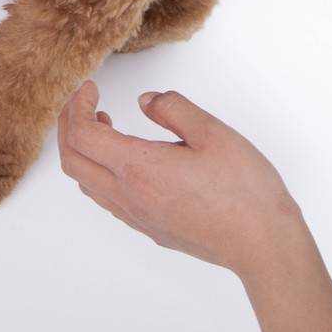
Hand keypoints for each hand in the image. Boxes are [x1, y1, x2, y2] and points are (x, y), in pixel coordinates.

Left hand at [57, 81, 304, 275]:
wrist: (262, 244)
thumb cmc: (243, 189)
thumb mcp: (211, 132)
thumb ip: (172, 109)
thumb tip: (145, 101)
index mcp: (138, 168)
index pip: (83, 135)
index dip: (78, 106)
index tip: (90, 88)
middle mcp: (129, 196)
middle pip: (72, 161)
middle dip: (69, 127)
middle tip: (85, 102)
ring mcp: (137, 217)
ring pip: (87, 183)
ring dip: (83, 151)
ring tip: (106, 125)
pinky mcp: (150, 229)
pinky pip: (108, 199)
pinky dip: (101, 171)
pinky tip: (128, 158)